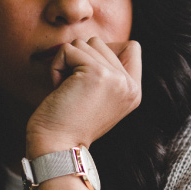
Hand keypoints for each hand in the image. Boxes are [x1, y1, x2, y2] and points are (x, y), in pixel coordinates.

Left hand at [25, 37, 141, 158]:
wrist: (57, 147)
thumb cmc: (68, 122)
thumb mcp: (99, 97)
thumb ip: (106, 71)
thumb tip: (93, 42)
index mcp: (134, 91)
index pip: (132, 47)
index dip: (104, 52)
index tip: (88, 78)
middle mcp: (130, 84)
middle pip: (100, 42)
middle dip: (79, 60)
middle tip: (74, 90)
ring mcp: (115, 78)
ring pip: (84, 42)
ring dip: (66, 63)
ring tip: (67, 90)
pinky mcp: (96, 73)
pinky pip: (68, 50)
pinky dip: (56, 66)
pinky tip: (59, 89)